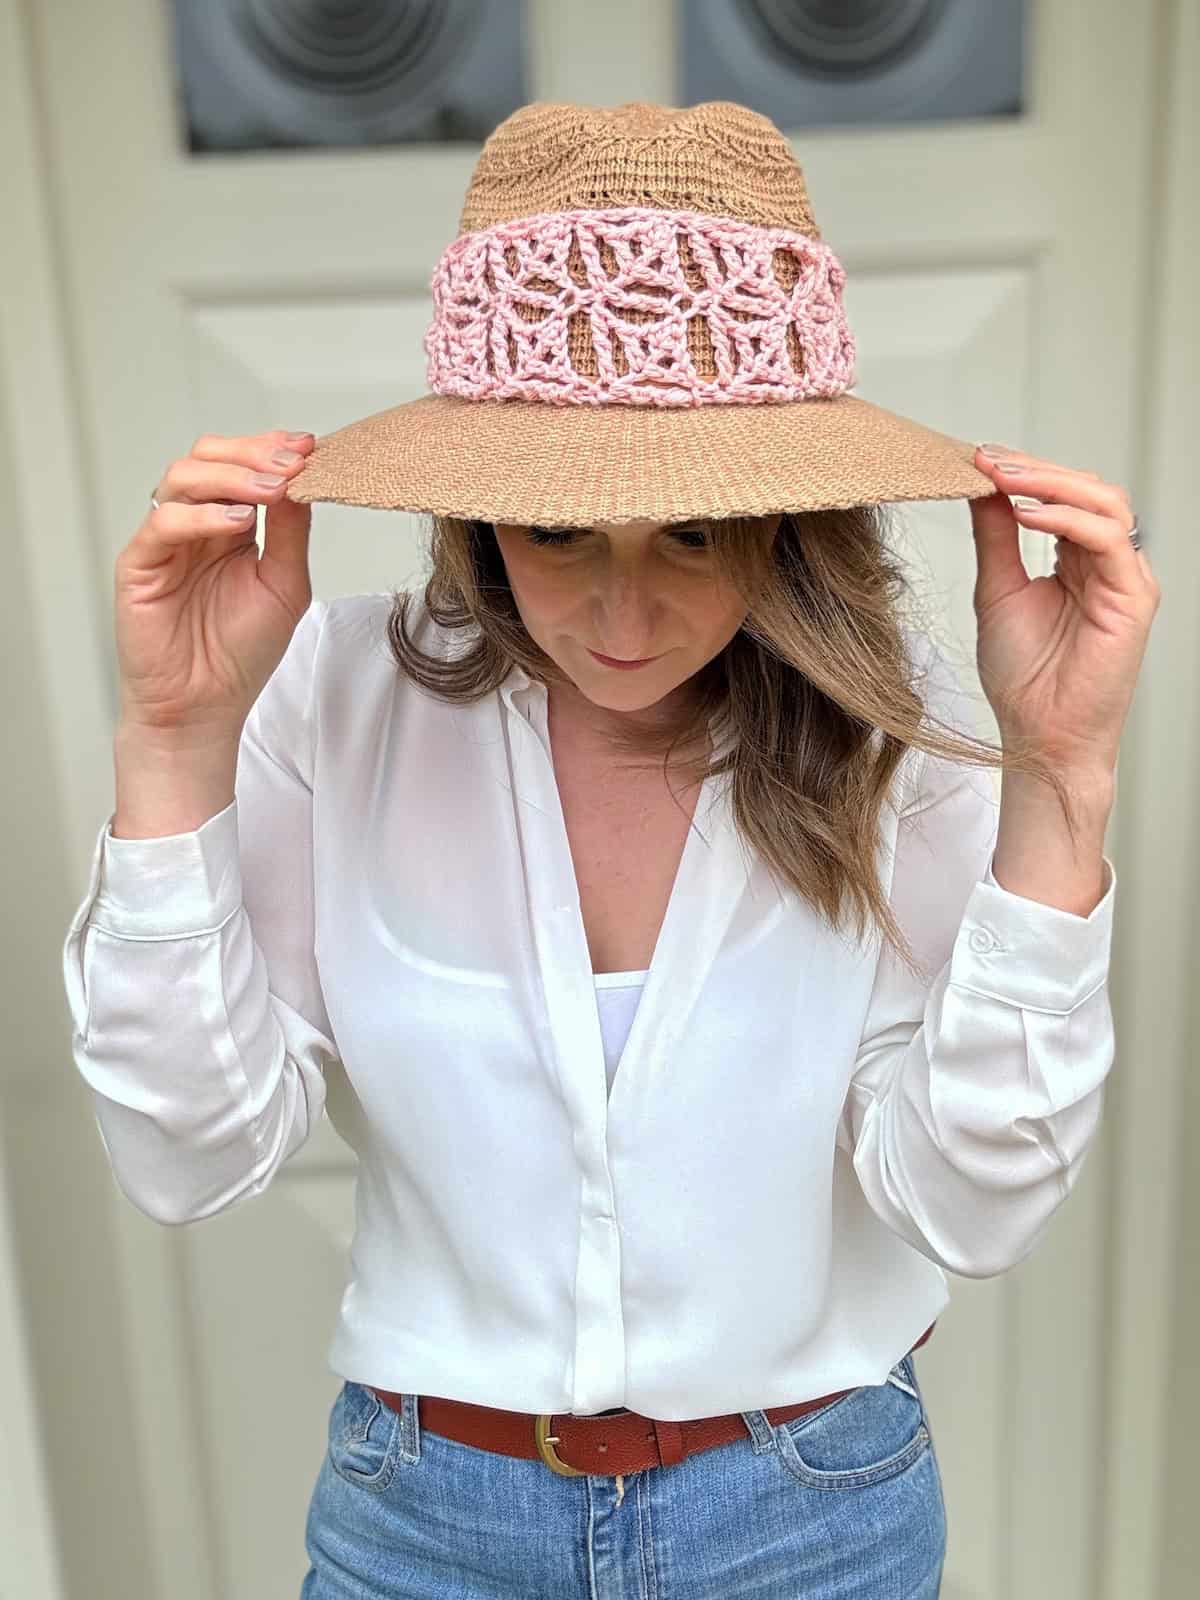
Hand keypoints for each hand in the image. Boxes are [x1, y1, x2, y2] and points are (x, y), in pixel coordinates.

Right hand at [115, 429, 315, 738]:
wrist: (204, 708)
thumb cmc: (241, 653)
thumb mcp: (286, 585)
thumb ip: (292, 532)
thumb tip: (303, 478)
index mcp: (229, 526)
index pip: (243, 466)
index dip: (273, 451)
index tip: (311, 448)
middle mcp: (195, 525)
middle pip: (209, 457)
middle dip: (254, 453)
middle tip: (293, 462)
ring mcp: (165, 541)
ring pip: (183, 478)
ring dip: (232, 476)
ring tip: (272, 490)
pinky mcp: (139, 564)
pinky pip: (164, 523)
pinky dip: (203, 515)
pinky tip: (239, 522)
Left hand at [967, 444, 1160, 778]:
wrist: (1038, 735)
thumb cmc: (1022, 678)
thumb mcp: (997, 591)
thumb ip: (996, 537)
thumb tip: (982, 486)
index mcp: (1076, 561)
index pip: (1062, 497)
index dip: (1024, 473)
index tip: (978, 458)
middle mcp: (1106, 564)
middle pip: (1087, 490)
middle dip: (1036, 469)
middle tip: (988, 459)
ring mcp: (1125, 578)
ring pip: (1104, 503)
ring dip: (1052, 484)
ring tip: (1004, 479)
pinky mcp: (1135, 597)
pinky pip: (1108, 539)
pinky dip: (1068, 519)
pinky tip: (1029, 515)